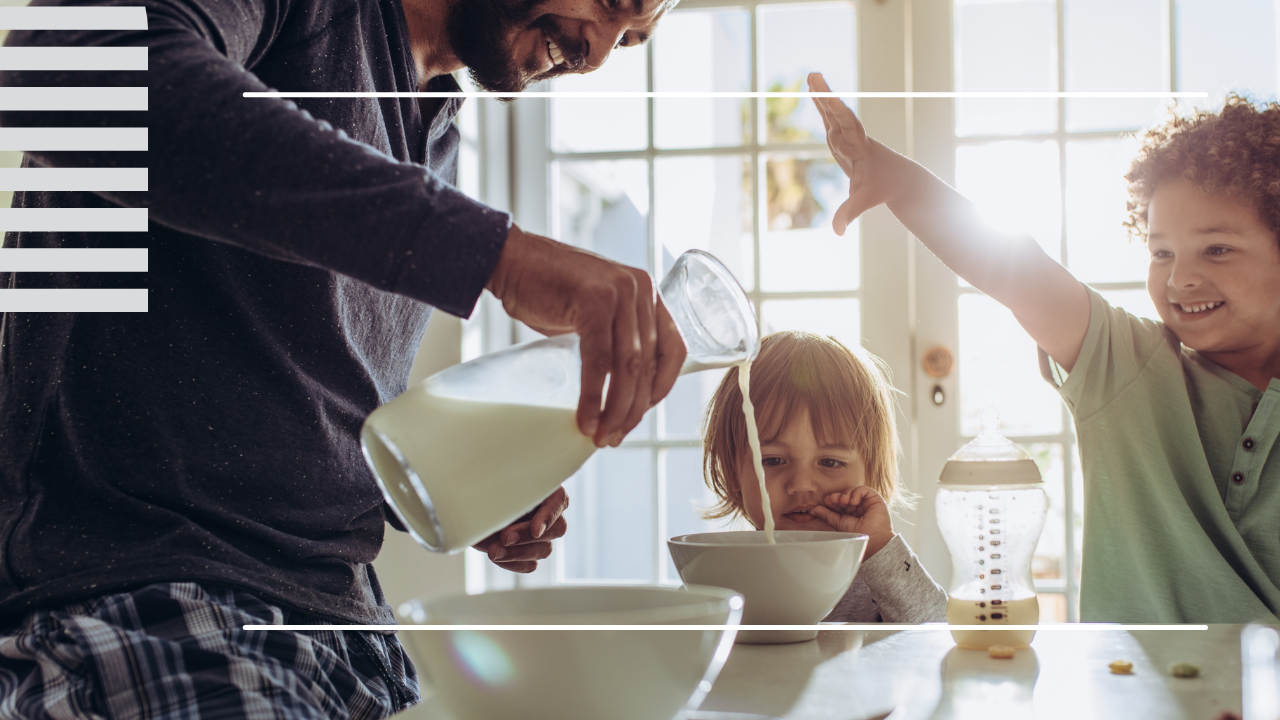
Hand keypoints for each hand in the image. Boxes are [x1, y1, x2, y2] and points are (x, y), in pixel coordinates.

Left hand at [472, 487, 569, 573]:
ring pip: (545, 550)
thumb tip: (514, 495)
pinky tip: (497, 556)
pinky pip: (530, 565)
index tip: (535, 530)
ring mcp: (540, 536)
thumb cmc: (481, 488)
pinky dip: (514, 563)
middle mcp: (547, 512)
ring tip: (493, 551)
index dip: (549, 517)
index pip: (559, 501)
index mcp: (544, 488)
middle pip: (556, 529)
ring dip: (518, 552)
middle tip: (504, 537)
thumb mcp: (492, 485)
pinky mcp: (528, 553)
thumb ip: (507, 491)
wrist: (466, 507)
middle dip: (528, 536)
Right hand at [486, 227, 685, 447]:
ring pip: (628, 366)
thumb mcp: (595, 309)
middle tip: (615, 436)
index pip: (673, 347)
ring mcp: (619, 293)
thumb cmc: (548, 288)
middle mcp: (640, 289)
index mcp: (646, 292)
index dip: (662, 387)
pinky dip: (593, 396)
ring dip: (617, 409)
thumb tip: (622, 387)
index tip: (642, 412)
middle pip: (649, 363)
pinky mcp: (593, 302)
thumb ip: (615, 337)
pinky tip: (586, 418)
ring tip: (602, 436)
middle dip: (634, 408)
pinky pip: (599, 361)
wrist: (510, 259)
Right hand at [808, 72, 895, 235]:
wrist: (899, 178)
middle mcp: (853, 137)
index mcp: (860, 147)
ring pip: (833, 112)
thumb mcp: (864, 201)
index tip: (829, 99)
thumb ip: (849, 213)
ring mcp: (848, 136)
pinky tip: (813, 92)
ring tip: (811, 75)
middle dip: (826, 96)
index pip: (848, 126)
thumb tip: (837, 232)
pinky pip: (830, 118)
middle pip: (837, 113)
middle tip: (815, 76)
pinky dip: (821, 105)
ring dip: (822, 94)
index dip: (837, 112)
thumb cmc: (882, 188)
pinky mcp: (843, 138)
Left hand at [808, 485, 894, 557]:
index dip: (832, 500)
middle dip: (837, 497)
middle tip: (831, 499)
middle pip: (845, 496)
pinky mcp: (875, 499)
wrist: (873, 540)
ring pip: (852, 491)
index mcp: (849, 514)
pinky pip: (863, 490)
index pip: (838, 503)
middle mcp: (858, 507)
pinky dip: (856, 493)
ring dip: (845, 494)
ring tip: (844, 501)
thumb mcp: (838, 523)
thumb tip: (812, 509)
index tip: (825, 501)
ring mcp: (866, 503)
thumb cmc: (858, 535)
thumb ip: (826, 514)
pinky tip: (853, 501)